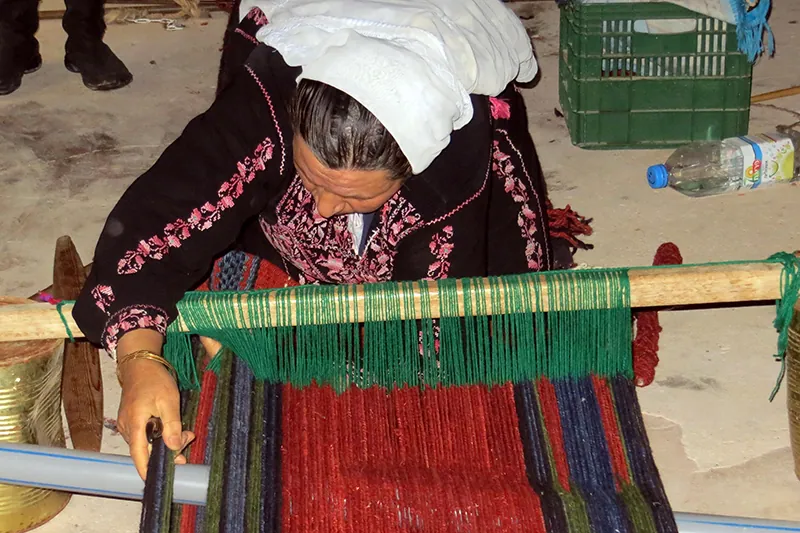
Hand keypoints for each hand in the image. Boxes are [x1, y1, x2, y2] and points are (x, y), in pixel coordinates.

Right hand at [117, 358, 194, 478]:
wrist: (140, 364)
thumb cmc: (154, 379)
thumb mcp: (169, 400)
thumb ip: (172, 425)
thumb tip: (174, 447)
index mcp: (134, 423)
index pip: (139, 455)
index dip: (148, 470)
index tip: (158, 480)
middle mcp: (127, 427)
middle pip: (147, 450)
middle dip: (168, 450)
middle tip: (188, 439)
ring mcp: (127, 425)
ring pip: (148, 442)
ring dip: (166, 441)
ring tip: (185, 432)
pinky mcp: (131, 421)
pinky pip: (146, 435)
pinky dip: (160, 434)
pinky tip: (173, 426)